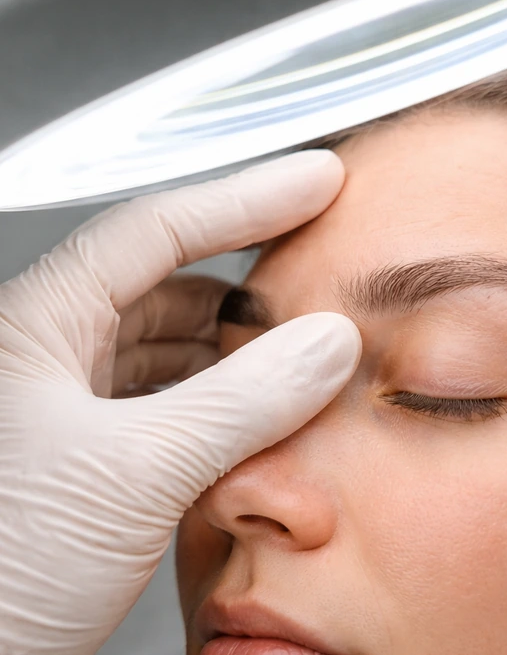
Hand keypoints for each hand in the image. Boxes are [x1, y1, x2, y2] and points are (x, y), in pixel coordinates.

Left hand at [0, 151, 361, 654]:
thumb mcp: (134, 473)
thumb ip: (243, 401)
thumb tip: (324, 346)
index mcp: (34, 330)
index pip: (156, 230)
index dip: (246, 197)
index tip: (314, 181)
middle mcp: (43, 362)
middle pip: (165, 287)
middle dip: (247, 281)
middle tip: (318, 273)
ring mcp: (62, 416)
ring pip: (168, 353)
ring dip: (239, 351)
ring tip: (305, 352)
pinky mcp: (83, 469)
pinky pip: (168, 408)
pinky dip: (225, 404)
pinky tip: (262, 418)